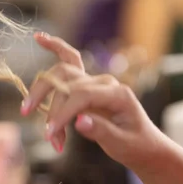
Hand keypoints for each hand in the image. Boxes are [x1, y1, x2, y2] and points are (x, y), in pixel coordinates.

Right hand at [24, 33, 164, 169]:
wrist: (143, 144)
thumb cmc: (135, 144)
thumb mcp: (123, 144)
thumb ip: (101, 131)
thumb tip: (79, 121)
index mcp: (117, 93)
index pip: (82, 95)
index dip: (62, 113)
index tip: (50, 133)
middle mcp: (103, 82)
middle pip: (66, 83)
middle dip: (50, 106)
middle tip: (41, 130)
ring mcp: (93, 80)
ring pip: (60, 77)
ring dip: (45, 100)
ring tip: (47, 133)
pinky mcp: (85, 84)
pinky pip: (69, 59)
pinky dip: (55, 48)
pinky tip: (39, 38)